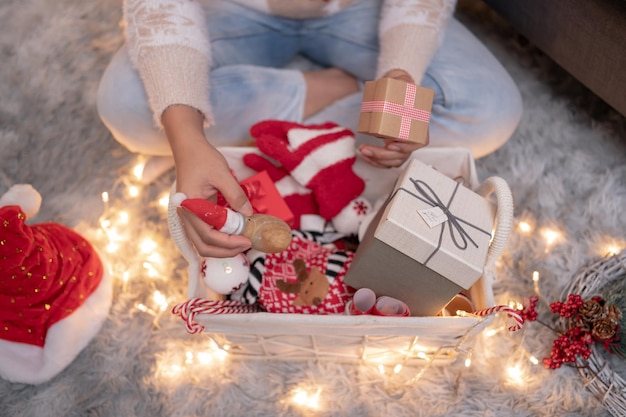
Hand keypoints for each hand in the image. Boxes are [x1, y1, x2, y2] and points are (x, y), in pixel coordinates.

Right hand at [162, 105, 252, 257]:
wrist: (189, 148)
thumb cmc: (203, 158)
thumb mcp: (222, 174)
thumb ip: (235, 195)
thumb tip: (249, 214)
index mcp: (190, 207)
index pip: (208, 235)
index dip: (229, 242)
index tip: (247, 240)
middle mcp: (186, 216)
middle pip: (203, 246)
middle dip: (226, 250)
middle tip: (246, 244)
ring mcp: (189, 217)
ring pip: (203, 243)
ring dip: (223, 246)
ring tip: (242, 241)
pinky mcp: (195, 214)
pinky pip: (205, 234)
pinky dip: (219, 238)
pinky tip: (234, 233)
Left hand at [358, 69, 428, 167]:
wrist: (394, 91)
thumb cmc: (398, 87)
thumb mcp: (400, 79)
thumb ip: (401, 79)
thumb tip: (400, 81)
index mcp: (418, 123)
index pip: (419, 141)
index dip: (407, 146)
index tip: (391, 144)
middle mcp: (412, 137)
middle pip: (403, 155)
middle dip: (383, 156)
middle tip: (366, 149)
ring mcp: (403, 145)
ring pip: (395, 161)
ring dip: (378, 161)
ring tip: (362, 151)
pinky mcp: (393, 148)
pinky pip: (388, 162)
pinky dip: (376, 162)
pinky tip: (365, 155)